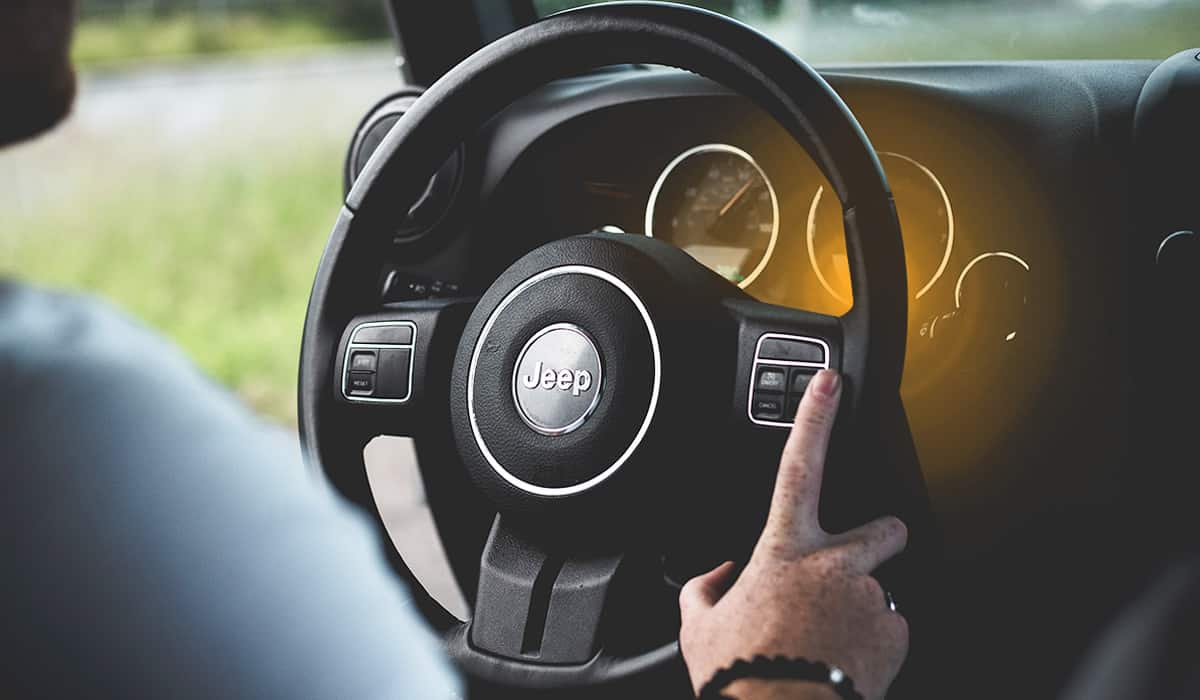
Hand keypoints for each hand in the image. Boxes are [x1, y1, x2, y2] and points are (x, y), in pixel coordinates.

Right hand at [678, 370, 908, 699]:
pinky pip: (889, 632)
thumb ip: (706, 589)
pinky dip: (870, 645)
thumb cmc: (743, 673)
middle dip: (883, 533)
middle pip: (882, 528)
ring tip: (830, 642)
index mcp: (785, 552)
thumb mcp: (700, 625)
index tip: (829, 383)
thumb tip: (719, 577)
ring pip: (879, 591)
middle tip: (872, 548)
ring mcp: (871, 600)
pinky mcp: (895, 636)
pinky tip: (843, 662)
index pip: (799, 466)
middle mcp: (836, 567)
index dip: (814, 418)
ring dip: (860, 609)